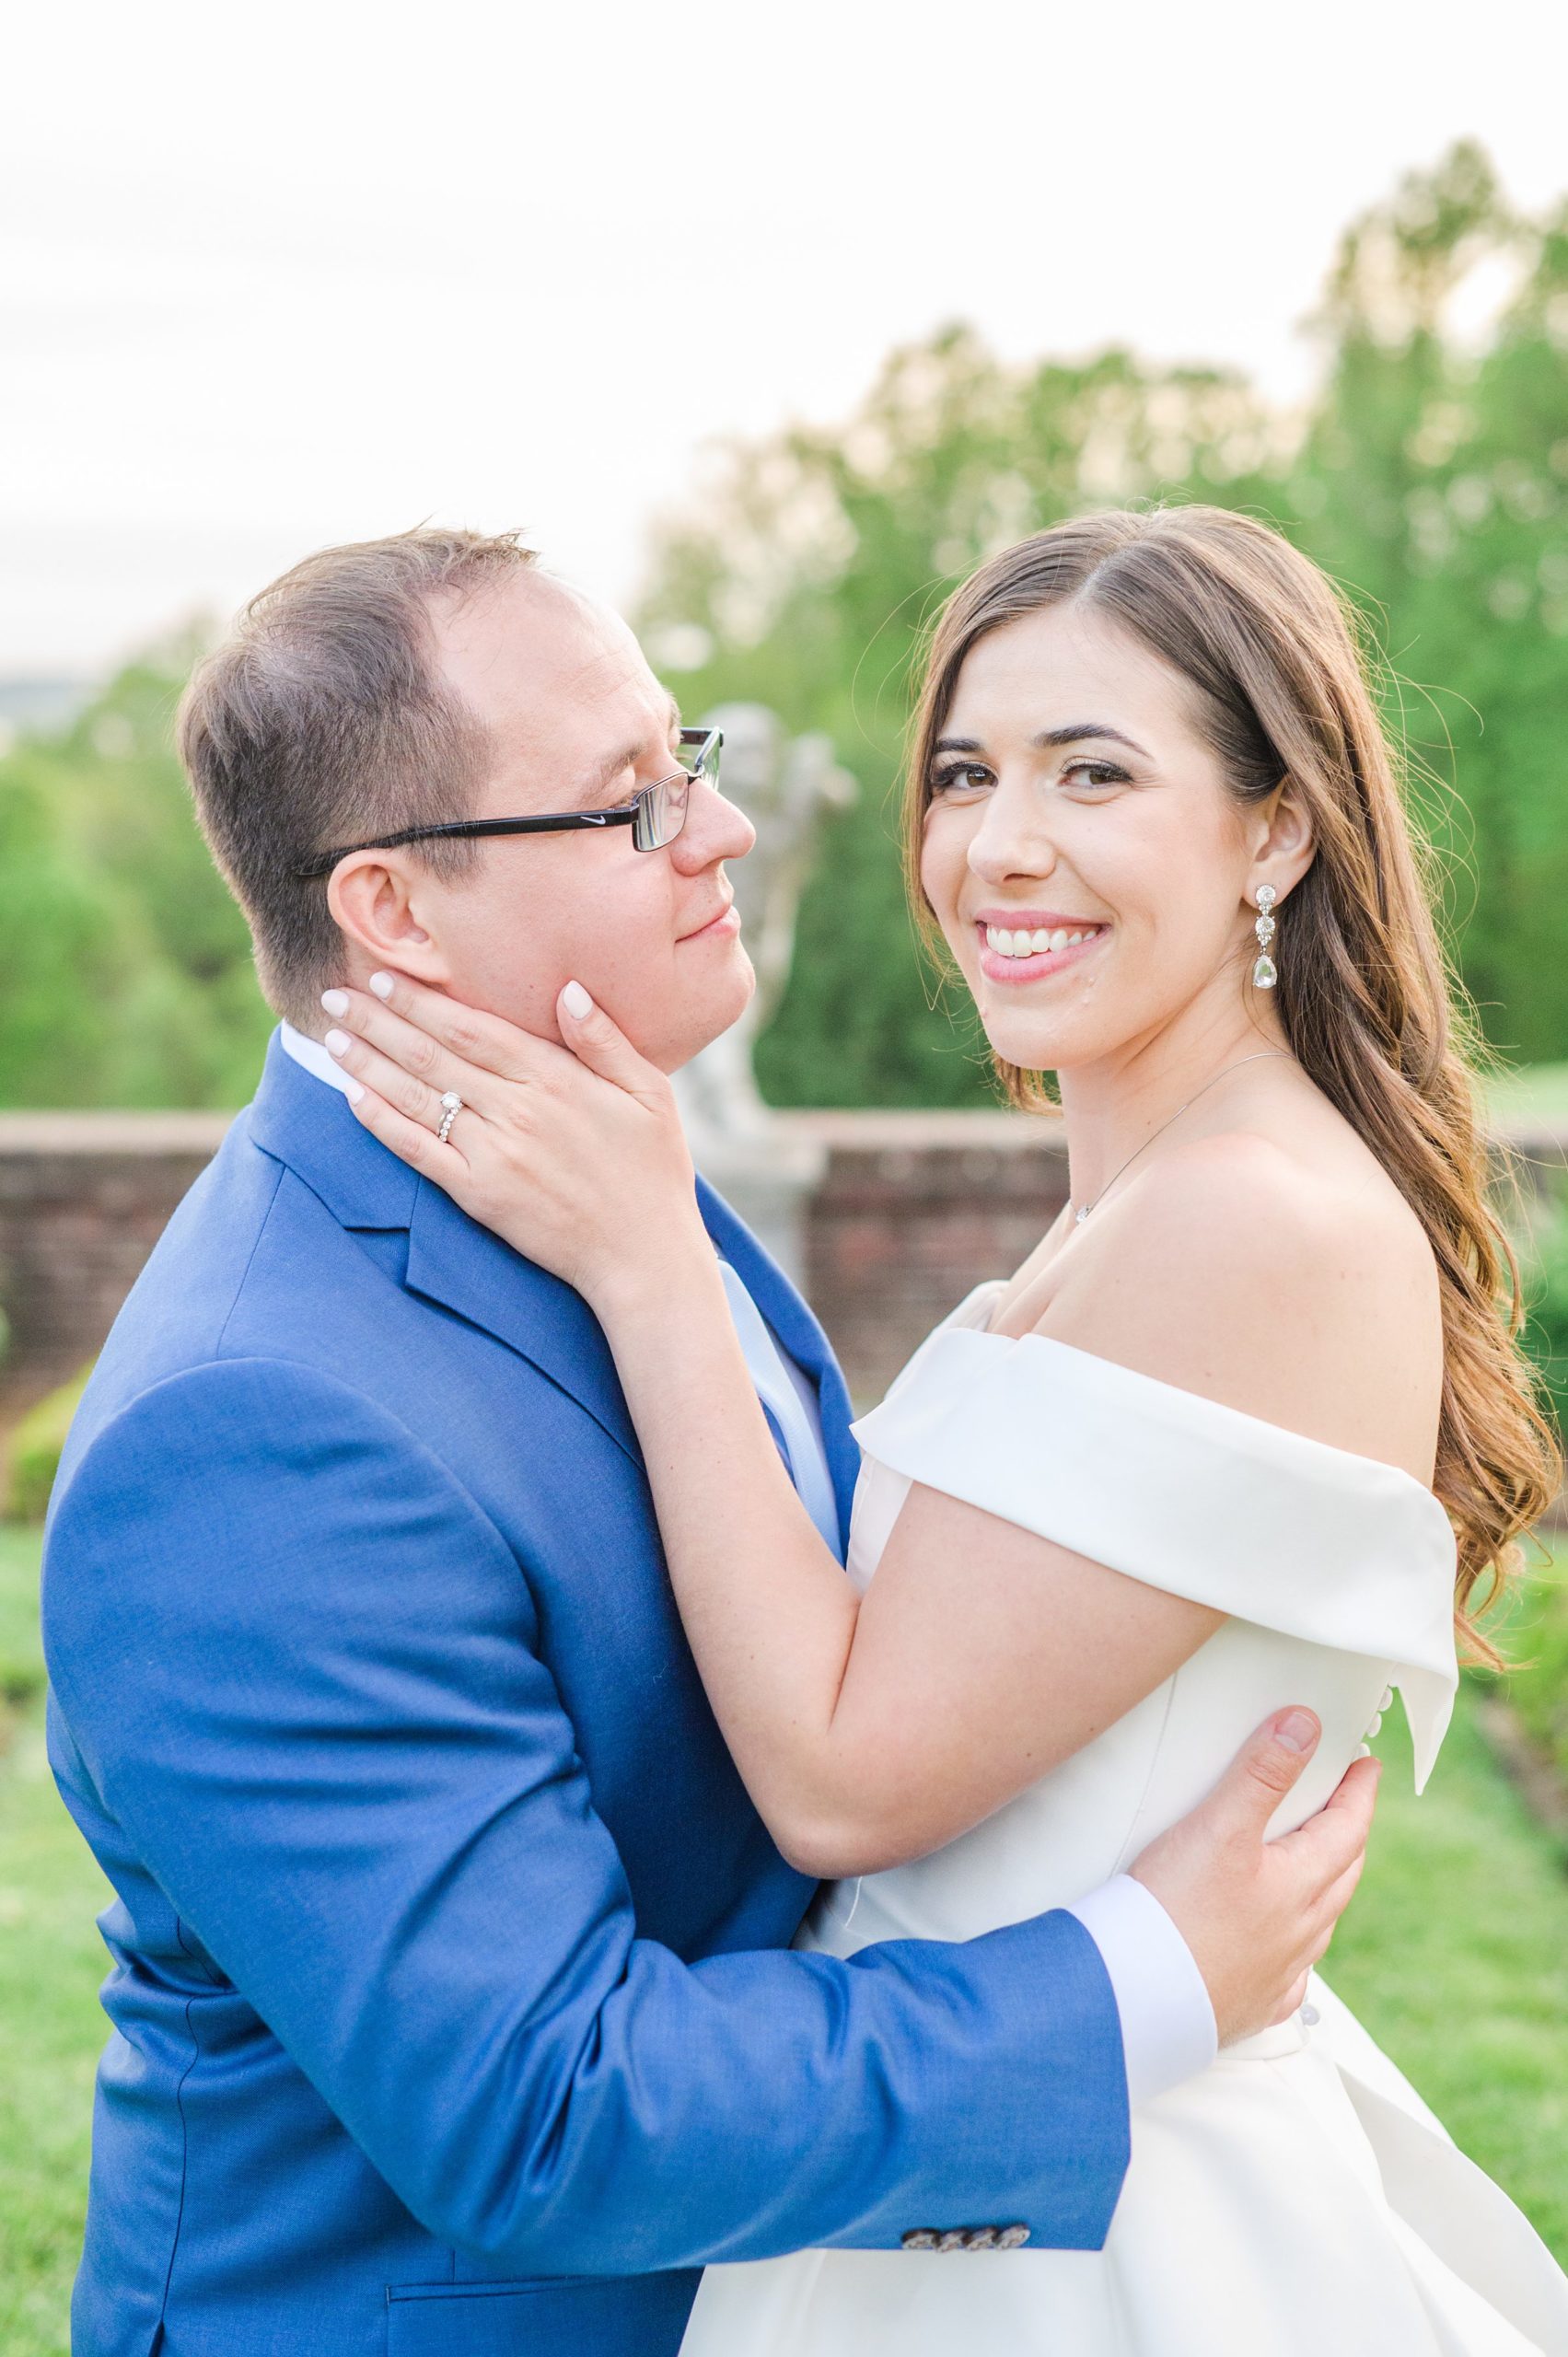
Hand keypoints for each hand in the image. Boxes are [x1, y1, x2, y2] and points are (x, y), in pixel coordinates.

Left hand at [317, 971, 707, 1306]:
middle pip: (433, 1056)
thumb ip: (605, 1040)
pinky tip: (354, 1099)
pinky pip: (420, 1152)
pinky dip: (383, 1124)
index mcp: (555, 1079)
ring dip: (369, 1065)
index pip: (473, 1029)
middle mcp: (517, 1111)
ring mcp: (494, 1154)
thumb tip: (568, 989)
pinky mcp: (479, 1195)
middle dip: (379, 1022)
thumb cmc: (653, 1171)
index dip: (424, 1002)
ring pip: (417, 1098)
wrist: (645, 1256)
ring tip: (332, 1038)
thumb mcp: (650, 1093)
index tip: (385, 978)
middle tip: (335, 996)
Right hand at [1128, 1708, 1379, 2047]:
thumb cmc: (1175, 1912)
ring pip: (1320, 1923)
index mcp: (1301, 1884)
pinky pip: (1292, 1974)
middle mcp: (1301, 1932)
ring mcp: (1280, 1972)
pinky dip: (1295, 1949)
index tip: (1367, 1768)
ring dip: (1326, 1888)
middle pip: (1342, 1874)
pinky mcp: (1252, 2003)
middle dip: (1349, 1835)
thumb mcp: (1219, 1826)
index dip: (1359, 1791)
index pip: (1348, 1827)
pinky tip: (1281, 1948)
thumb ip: (1262, 1773)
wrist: (1138, 1996)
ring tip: (1317, 1866)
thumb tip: (1304, 1728)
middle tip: (1347, 1807)